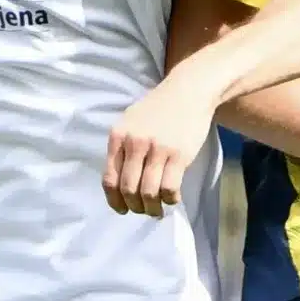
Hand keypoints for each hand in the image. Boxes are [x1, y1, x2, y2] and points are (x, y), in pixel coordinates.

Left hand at [102, 69, 219, 213]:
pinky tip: (173, 198)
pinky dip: (170, 199)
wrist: (189, 90)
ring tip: (158, 210)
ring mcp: (157, 149)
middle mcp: (134, 143)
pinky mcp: (179, 155)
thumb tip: (119, 180)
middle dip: (135, 207)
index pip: (109, 179)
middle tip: (144, 210)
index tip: (122, 209)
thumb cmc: (160, 107)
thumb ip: (123, 147)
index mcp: (118, 136)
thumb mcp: (131, 121)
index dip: (115, 200)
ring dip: (152, 208)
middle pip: (128, 190)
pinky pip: (169, 188)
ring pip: (148, 192)